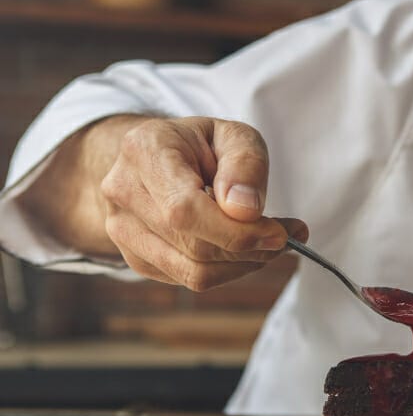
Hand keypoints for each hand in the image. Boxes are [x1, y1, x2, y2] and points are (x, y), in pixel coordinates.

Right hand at [100, 116, 307, 289]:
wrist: (162, 157)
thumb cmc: (203, 145)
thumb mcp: (235, 136)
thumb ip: (245, 164)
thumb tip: (245, 211)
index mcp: (143, 150)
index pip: (185, 211)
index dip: (236, 232)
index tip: (279, 233)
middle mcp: (123, 191)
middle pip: (194, 246)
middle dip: (251, 248)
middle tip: (286, 236)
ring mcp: (122, 229)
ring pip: (194, 272)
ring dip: (245, 264)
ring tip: (270, 241)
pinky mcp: (136, 258)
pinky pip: (190, 279)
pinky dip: (229, 270)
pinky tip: (245, 248)